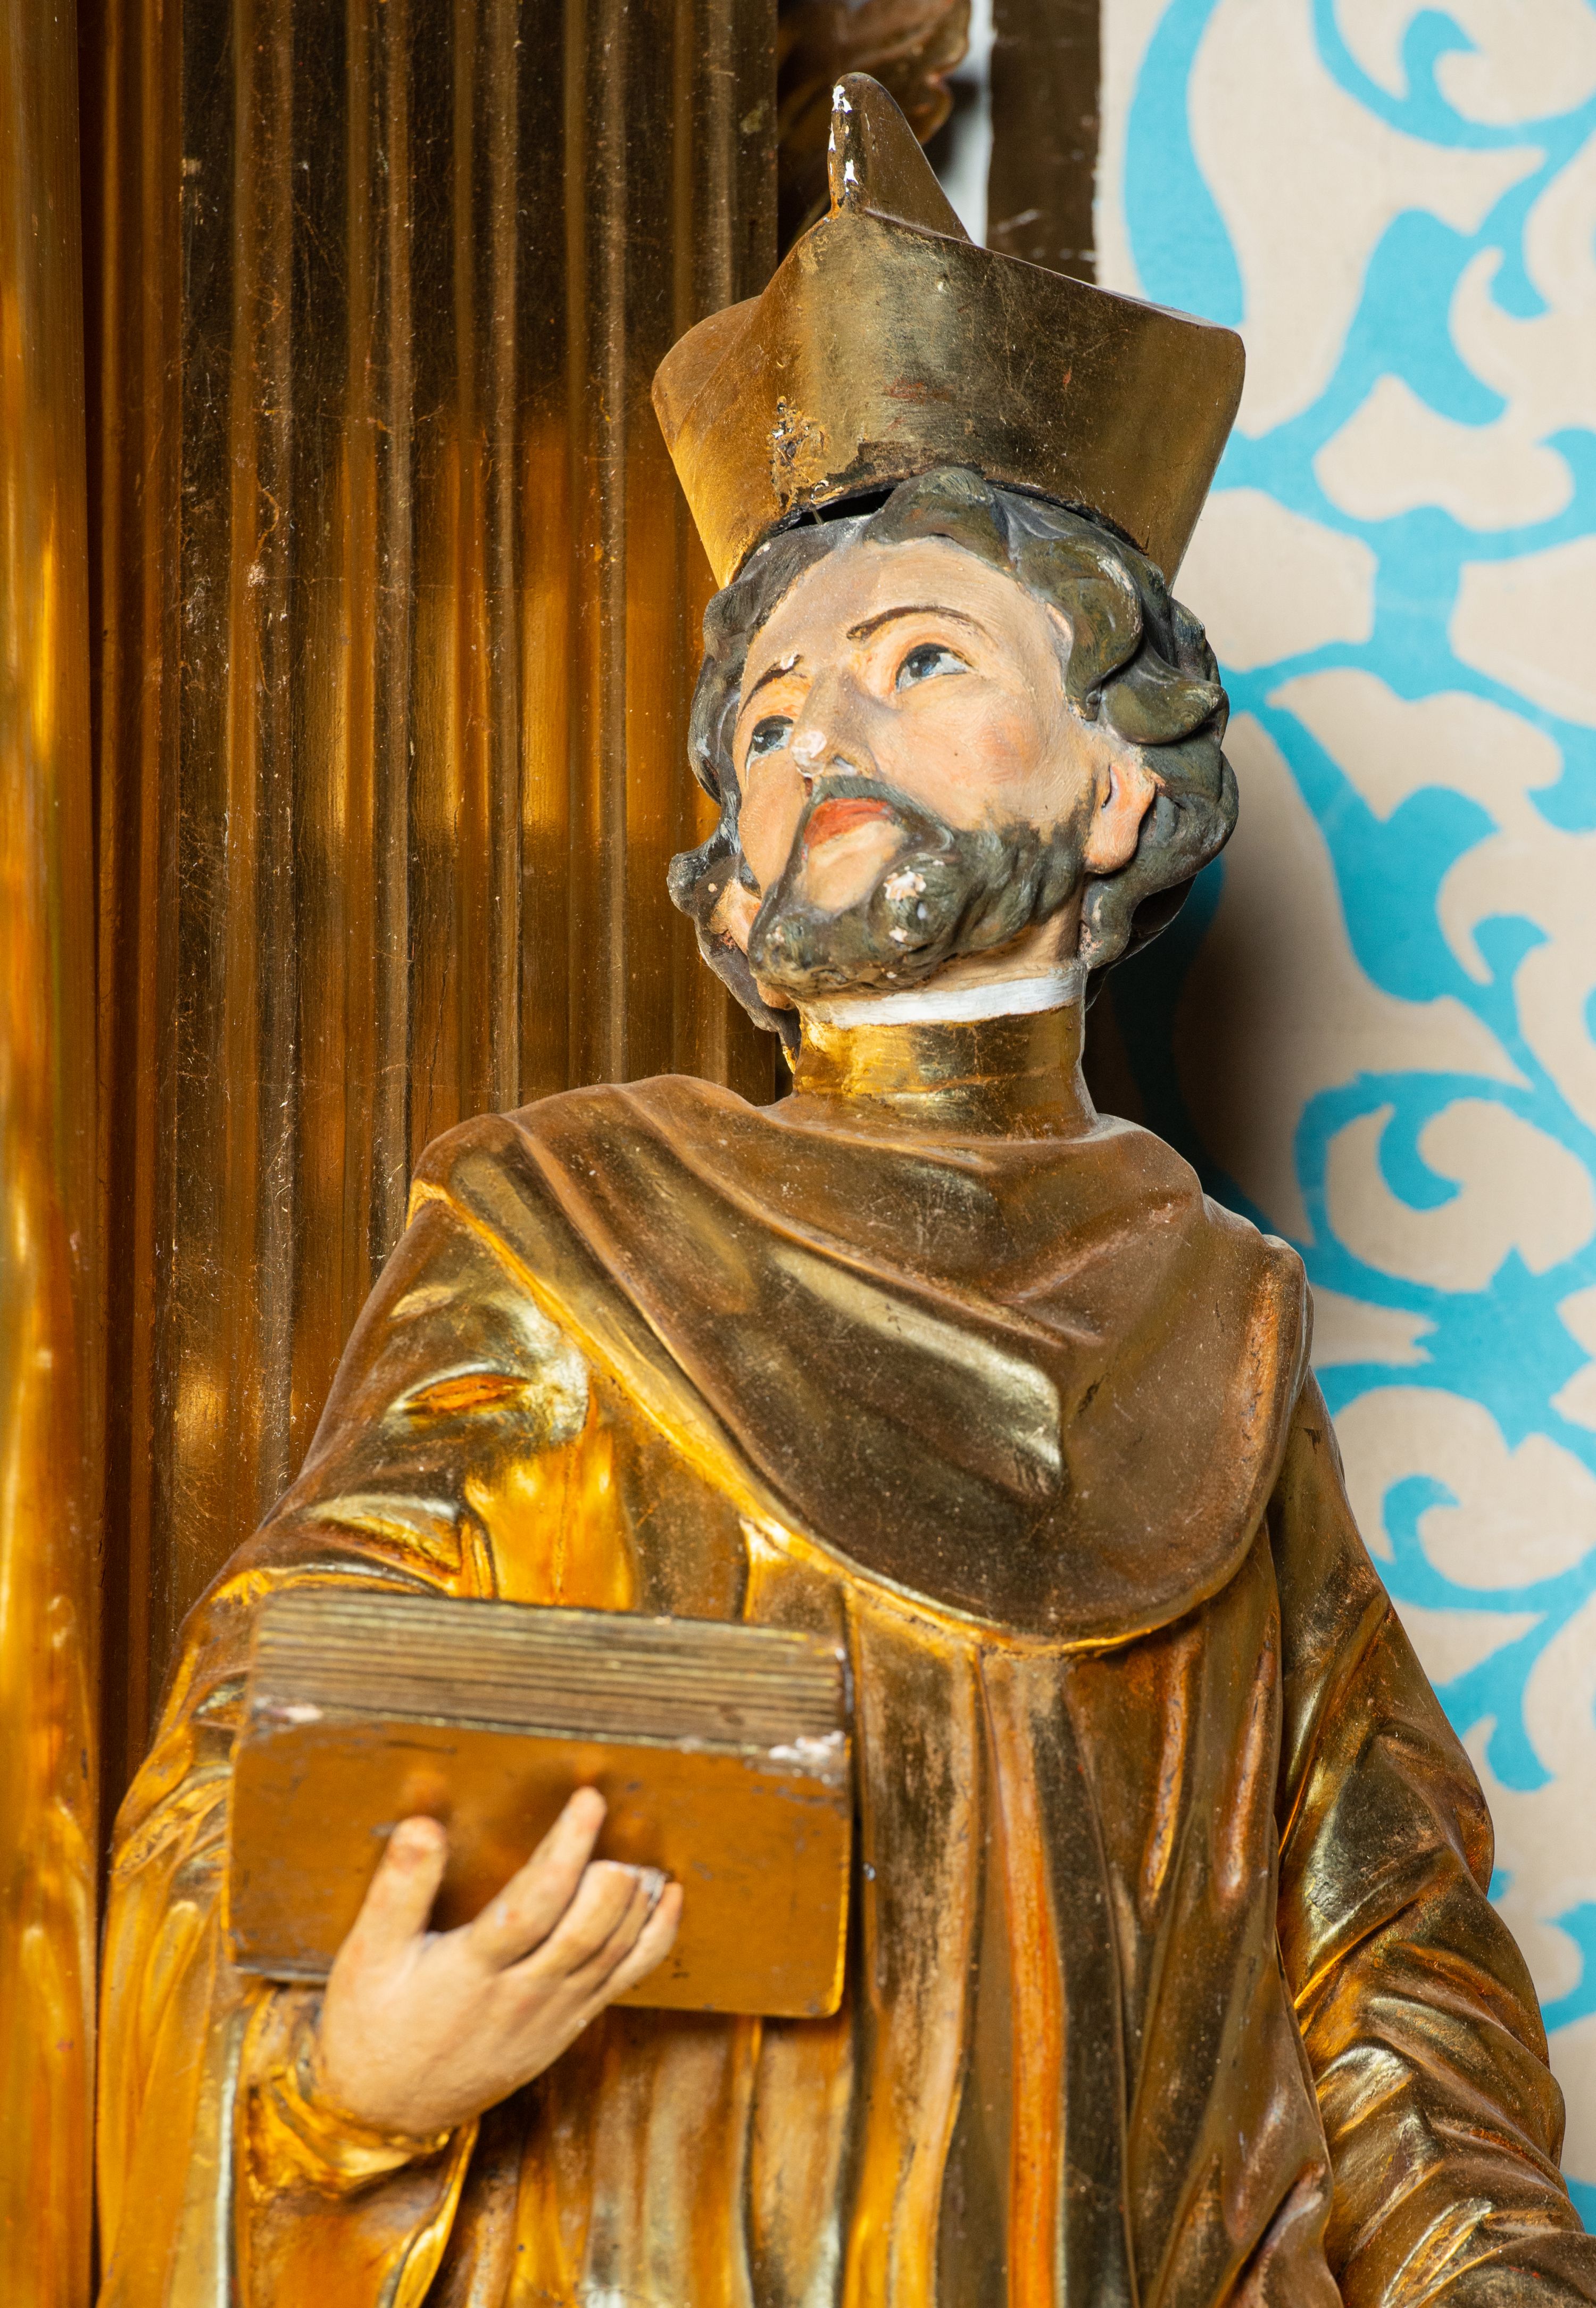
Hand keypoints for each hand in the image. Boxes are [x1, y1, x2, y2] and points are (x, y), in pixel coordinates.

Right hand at [312, 1789, 681, 2134]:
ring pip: (613, 1954)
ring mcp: (551, 2015)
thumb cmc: (372, 2025)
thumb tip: (423, 1826)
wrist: (384, 2113)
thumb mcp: (367, 1956)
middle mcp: (521, 1995)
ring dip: (636, 1902)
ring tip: (643, 1853)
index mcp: (472, 1971)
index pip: (535, 1902)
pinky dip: (653, 1939)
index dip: (567, 1848)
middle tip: (619, 1820)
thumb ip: (399, 1889)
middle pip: (587, 1929)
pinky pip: (622, 1981)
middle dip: (611, 1872)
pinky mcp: (565, 2028)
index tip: (588, 1800)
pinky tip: (668, 1900)